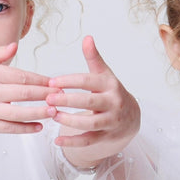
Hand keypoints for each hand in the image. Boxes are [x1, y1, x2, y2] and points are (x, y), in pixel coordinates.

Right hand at [0, 43, 53, 138]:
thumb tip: (15, 46)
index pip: (22, 76)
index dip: (41, 80)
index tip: (55, 83)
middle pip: (24, 94)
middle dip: (45, 95)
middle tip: (62, 96)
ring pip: (19, 113)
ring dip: (39, 112)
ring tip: (54, 112)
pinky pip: (10, 128)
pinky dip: (26, 128)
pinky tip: (38, 126)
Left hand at [48, 37, 139, 153]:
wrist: (130, 117)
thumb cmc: (111, 92)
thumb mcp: (104, 74)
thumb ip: (94, 58)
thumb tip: (87, 37)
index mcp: (110, 85)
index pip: (88, 81)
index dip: (69, 81)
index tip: (51, 82)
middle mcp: (113, 103)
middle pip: (88, 102)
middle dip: (67, 100)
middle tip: (48, 98)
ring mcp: (111, 122)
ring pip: (89, 124)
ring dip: (69, 120)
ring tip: (53, 115)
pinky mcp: (106, 137)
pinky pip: (88, 141)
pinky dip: (72, 142)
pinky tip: (56, 140)